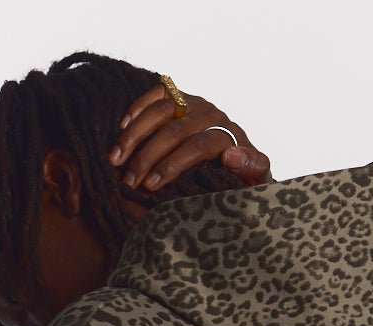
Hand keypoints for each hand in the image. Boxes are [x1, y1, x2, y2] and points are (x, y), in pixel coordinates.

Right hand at [108, 83, 272, 190]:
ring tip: (115, 159)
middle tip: (129, 180)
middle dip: (147, 157)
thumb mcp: (256, 179)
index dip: (172, 166)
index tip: (151, 186)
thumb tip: (230, 154)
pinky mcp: (180, 96)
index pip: (197, 147)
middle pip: (175, 131)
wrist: (239, 159)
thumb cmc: (243, 178)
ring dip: (134, 135)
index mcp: (230, 134)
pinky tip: (122, 128)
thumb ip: (252, 168)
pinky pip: (157, 94)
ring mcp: (194, 102)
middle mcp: (212, 113)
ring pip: (161, 111)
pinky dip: (138, 108)